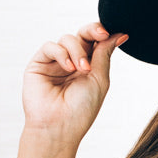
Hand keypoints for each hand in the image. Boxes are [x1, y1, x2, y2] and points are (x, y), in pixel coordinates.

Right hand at [23, 23, 127, 143]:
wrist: (60, 126)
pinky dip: (62, 53)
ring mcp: (55, 62)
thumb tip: (118, 35)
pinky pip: (50, 46)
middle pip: (82, 34)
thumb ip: (104, 54)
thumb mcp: (100, 79)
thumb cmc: (81, 109)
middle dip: (92, 30)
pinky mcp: (39, 64)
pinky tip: (69, 68)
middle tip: (101, 34)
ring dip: (78, 51)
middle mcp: (72, 62)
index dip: (102, 33)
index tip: (111, 33)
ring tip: (82, 69)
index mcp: (89, 66)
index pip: (95, 41)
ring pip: (67, 38)